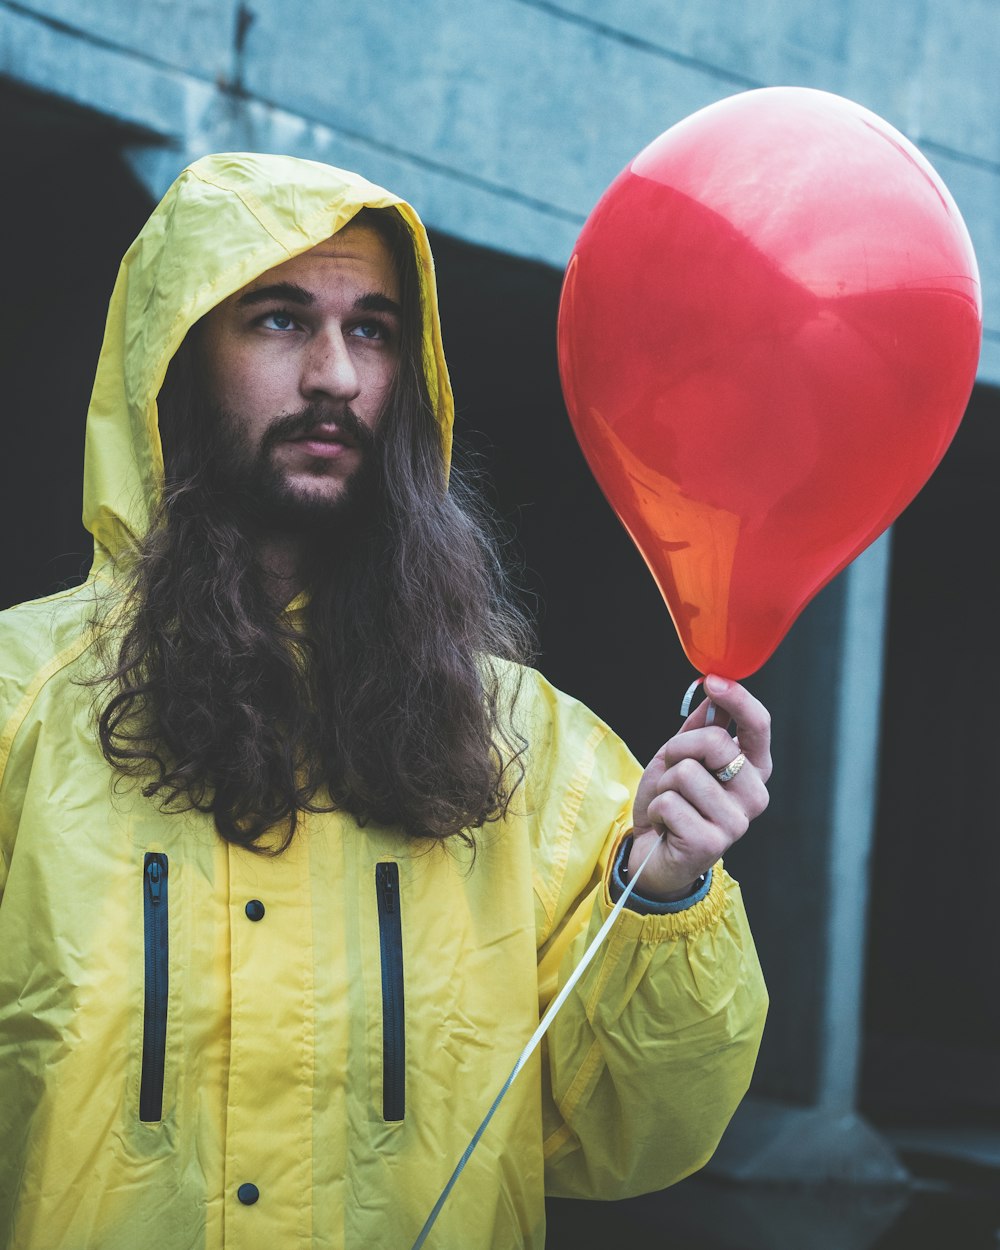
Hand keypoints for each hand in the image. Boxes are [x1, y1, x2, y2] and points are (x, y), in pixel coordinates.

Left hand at [628, 675, 771, 900]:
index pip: (758, 726)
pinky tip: (666, 827)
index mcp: (752, 771)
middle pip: (715, 742)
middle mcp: (754, 796)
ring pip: (686, 773)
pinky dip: (656, 810)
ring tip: (670, 805)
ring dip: (664, 785)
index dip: (738, 699)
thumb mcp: (681, 758)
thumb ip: (698, 729)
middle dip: (678, 749)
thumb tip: (711, 694)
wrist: (653, 855)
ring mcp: (736, 822)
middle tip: (671, 773)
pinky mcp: (710, 843)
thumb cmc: (671, 804)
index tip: (713, 682)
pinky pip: (669, 802)